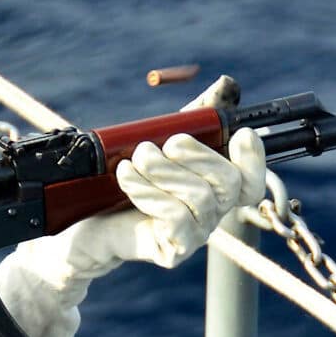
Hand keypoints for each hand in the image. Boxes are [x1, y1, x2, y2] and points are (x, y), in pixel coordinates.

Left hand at [5, 74, 265, 298]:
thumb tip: (227, 86)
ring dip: (163, 169)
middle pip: (229, 183)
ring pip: (199, 197)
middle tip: (164, 144)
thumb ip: (193, 120)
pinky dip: (148, 190)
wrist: (82, 221)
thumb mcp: (157, 143)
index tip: (240, 133)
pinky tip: (126, 177)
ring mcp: (194, 235)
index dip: (253, 158)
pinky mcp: (172, 251)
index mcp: (212, 189)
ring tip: (136, 159)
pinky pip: (175, 217)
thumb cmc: (124, 180)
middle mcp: (210, 214)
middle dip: (196, 155)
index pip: (251, 181)